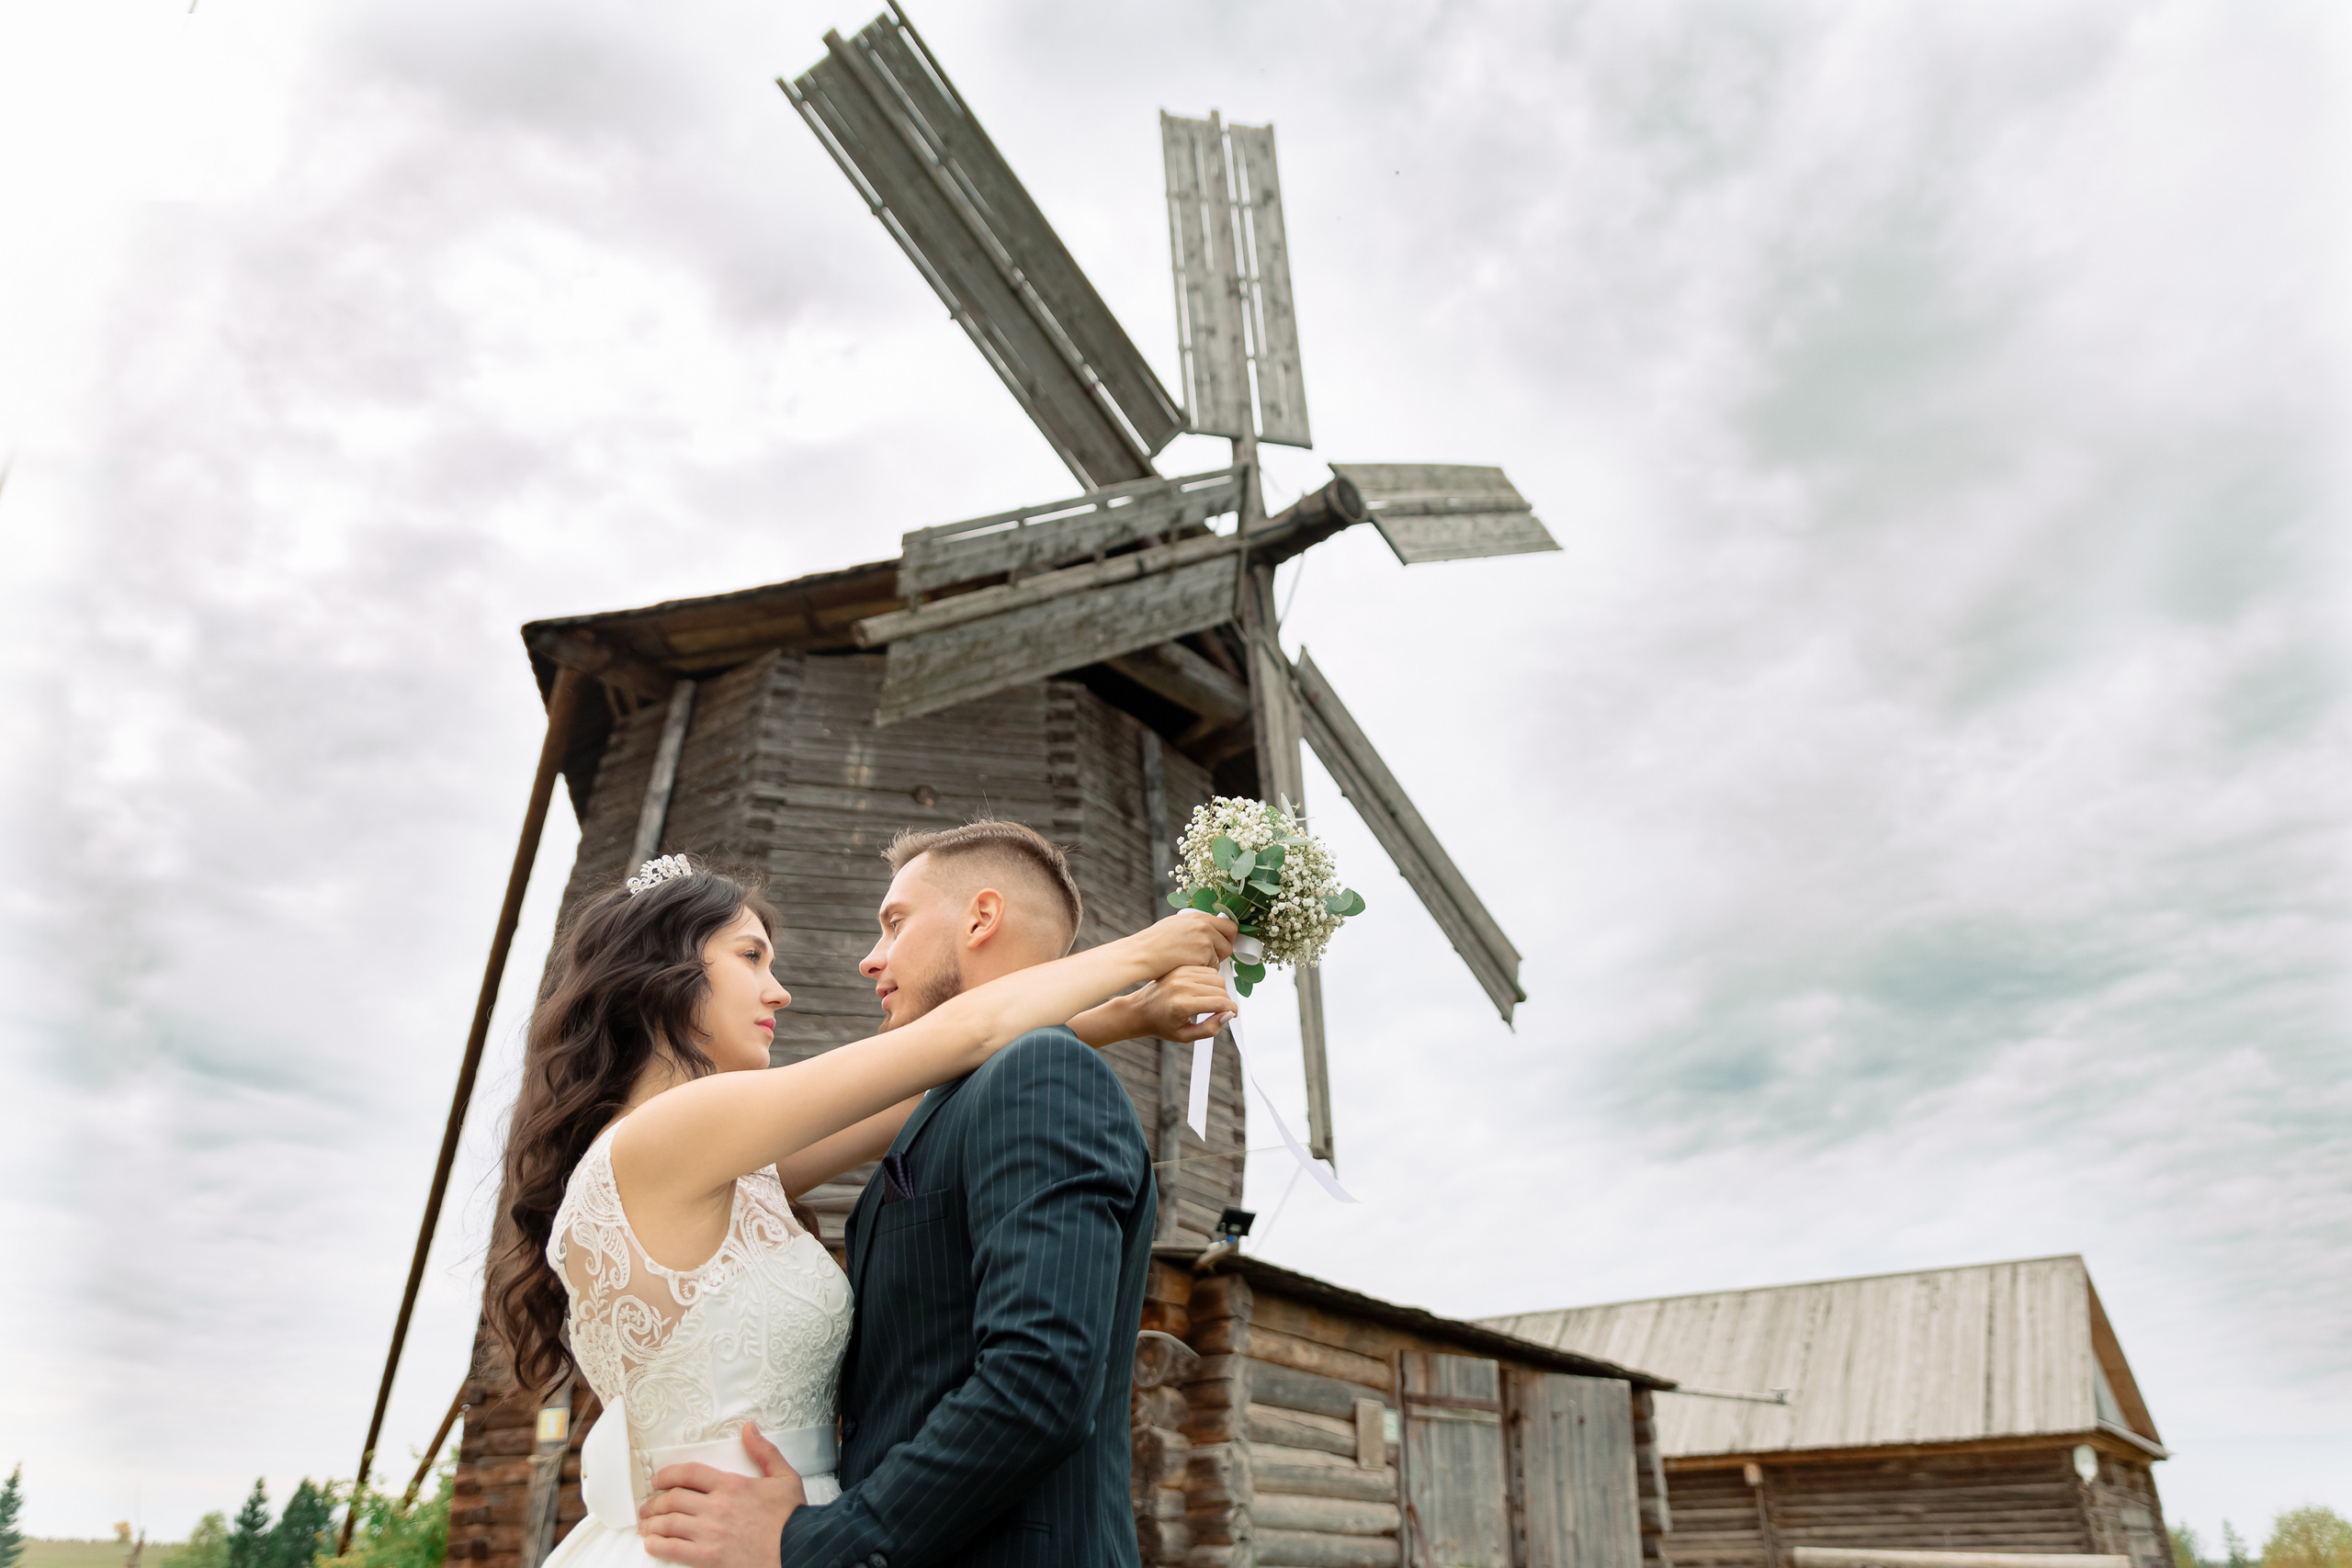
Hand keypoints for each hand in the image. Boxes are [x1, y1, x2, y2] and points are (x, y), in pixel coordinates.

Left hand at [638, 1423, 805, 1567]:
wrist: (799, 1551)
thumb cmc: (793, 1518)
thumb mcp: (785, 1477)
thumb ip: (764, 1452)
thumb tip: (749, 1429)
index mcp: (732, 1485)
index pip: (689, 1473)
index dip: (667, 1474)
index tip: (657, 1480)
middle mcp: (717, 1507)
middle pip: (672, 1499)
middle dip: (654, 1502)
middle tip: (647, 1507)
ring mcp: (711, 1533)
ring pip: (668, 1524)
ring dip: (652, 1524)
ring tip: (646, 1526)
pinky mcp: (709, 1558)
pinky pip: (673, 1550)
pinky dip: (658, 1546)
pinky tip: (652, 1544)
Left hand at [1124, 966, 1233, 1041]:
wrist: (1140, 1010)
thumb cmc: (1161, 1024)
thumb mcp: (1185, 1036)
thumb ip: (1209, 1029)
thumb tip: (1227, 1016)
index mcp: (1182, 1005)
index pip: (1219, 1002)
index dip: (1231, 1010)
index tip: (1232, 1015)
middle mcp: (1182, 986)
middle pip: (1221, 988)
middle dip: (1226, 1001)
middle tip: (1220, 1011)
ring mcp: (1181, 974)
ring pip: (1216, 977)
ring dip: (1220, 990)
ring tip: (1211, 1001)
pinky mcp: (1181, 968)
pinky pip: (1207, 970)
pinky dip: (1211, 980)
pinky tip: (1204, 991)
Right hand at [1141, 909, 1235, 973]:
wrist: (1143, 953)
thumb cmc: (1154, 941)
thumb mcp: (1177, 924)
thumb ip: (1196, 925)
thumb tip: (1210, 929)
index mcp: (1200, 918)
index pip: (1230, 926)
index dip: (1228, 938)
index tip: (1224, 943)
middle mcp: (1205, 928)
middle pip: (1228, 944)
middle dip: (1222, 953)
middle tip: (1209, 957)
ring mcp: (1205, 943)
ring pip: (1220, 959)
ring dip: (1210, 963)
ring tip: (1191, 962)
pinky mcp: (1202, 958)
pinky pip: (1210, 969)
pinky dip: (1202, 971)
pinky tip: (1188, 968)